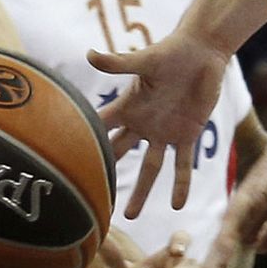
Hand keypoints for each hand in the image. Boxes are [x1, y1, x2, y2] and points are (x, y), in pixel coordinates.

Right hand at [89, 31, 228, 216]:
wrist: (202, 51)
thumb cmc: (171, 51)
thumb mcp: (144, 59)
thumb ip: (117, 63)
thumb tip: (89, 54)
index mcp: (128, 105)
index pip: (101, 127)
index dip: (84, 142)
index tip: (64, 164)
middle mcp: (142, 123)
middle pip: (120, 153)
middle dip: (106, 173)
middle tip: (89, 198)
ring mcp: (164, 131)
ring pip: (149, 168)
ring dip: (142, 191)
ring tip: (130, 216)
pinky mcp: (187, 134)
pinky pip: (182, 164)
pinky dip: (181, 184)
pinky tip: (178, 205)